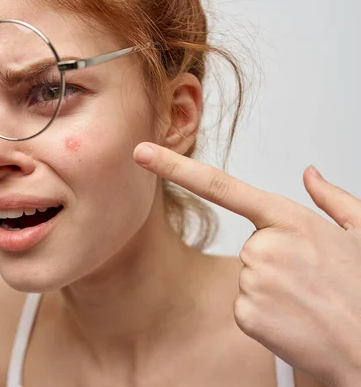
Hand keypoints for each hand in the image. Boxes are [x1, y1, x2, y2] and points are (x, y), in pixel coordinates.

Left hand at [134, 143, 360, 385]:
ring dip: (273, 291)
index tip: (142, 153)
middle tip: (311, 283)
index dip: (175, 168)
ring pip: (248, 279)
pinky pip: (245, 307)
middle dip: (275, 264)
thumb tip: (310, 174)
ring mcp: (253, 280)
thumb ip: (332, 199)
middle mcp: (264, 246)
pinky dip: (266, 316)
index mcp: (289, 220)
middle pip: (250, 249)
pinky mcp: (245, 313)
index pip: (220, 186)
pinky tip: (295, 321)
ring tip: (308, 302)